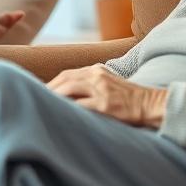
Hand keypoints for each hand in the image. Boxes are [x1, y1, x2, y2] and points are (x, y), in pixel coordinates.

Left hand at [47, 65, 167, 127]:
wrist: (151, 104)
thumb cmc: (129, 98)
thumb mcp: (109, 83)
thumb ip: (90, 84)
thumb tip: (67, 94)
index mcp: (97, 70)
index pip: (67, 74)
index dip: (52, 84)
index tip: (39, 92)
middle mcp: (97, 76)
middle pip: (65, 79)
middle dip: (48, 89)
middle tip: (34, 100)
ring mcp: (101, 90)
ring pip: (69, 89)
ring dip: (54, 97)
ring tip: (43, 107)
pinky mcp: (105, 105)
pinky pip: (81, 106)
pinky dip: (68, 110)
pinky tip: (59, 115)